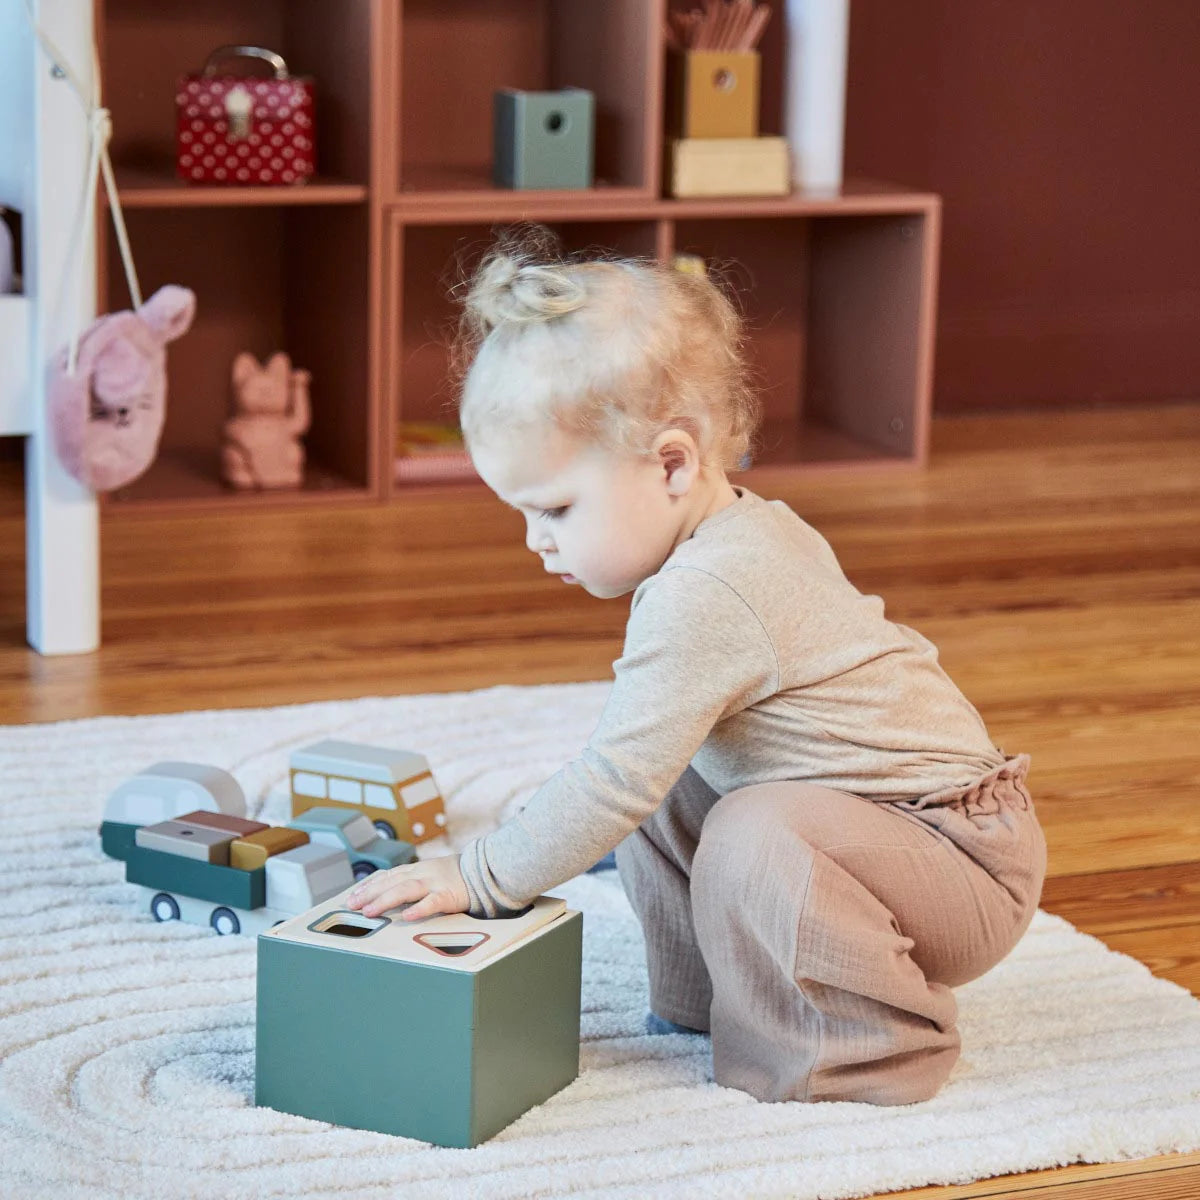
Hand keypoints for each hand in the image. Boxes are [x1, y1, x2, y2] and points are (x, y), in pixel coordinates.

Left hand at [345, 853, 470, 921]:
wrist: (486, 869)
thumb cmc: (459, 876)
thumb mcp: (433, 873)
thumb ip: (415, 882)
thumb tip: (393, 895)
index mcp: (418, 869)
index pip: (389, 875)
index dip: (370, 885)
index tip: (354, 895)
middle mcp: (423, 873)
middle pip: (391, 882)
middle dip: (370, 893)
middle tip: (352, 905)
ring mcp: (435, 883)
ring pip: (406, 890)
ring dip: (385, 900)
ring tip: (370, 912)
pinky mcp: (450, 894)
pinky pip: (433, 902)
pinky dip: (420, 908)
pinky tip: (409, 916)